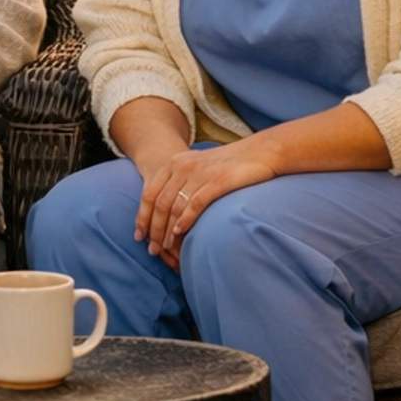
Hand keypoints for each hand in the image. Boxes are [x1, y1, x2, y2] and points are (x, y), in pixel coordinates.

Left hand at [136, 141, 275, 266]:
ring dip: (167, 230)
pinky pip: (195, 204)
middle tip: (152, 249)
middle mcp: (183, 166)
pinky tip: (180, 233)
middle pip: (160, 204)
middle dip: (153, 229)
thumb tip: (164, 212)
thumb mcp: (198, 167)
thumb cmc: (228, 165)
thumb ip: (179, 183)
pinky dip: (185, 221)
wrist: (261, 151)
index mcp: (174, 163)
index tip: (139, 236)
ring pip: (174, 206)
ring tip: (166, 247)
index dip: (142, 217)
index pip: (149, 194)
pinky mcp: (218, 181)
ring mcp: (200, 173)